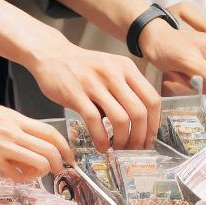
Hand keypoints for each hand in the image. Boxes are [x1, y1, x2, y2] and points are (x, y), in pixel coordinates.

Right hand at [0, 106, 68, 200]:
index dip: (64, 147)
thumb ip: (13, 125)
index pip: (49, 131)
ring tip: (34, 174)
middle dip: (59, 164)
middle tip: (58, 171)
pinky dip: (22, 178)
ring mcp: (1, 144)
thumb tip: (29, 137)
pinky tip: (15, 175)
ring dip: (42, 173)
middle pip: (49, 148)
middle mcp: (11, 129)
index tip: (68, 156)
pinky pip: (15, 173)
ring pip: (38, 161)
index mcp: (13, 117)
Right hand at [27, 43, 158, 149]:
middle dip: (140, 137)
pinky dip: (101, 139)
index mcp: (126, 68)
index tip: (149, 139)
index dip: (154, 124)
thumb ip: (126, 89)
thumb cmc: (82, 67)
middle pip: (139, 112)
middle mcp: (113, 73)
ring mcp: (94, 83)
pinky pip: (94, 121)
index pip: (152, 99)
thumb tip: (140, 122)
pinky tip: (101, 146)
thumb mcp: (110, 68)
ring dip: (122, 141)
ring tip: (117, 148)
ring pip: (120, 119)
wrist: (51, 55)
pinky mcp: (75, 93)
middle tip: (135, 149)